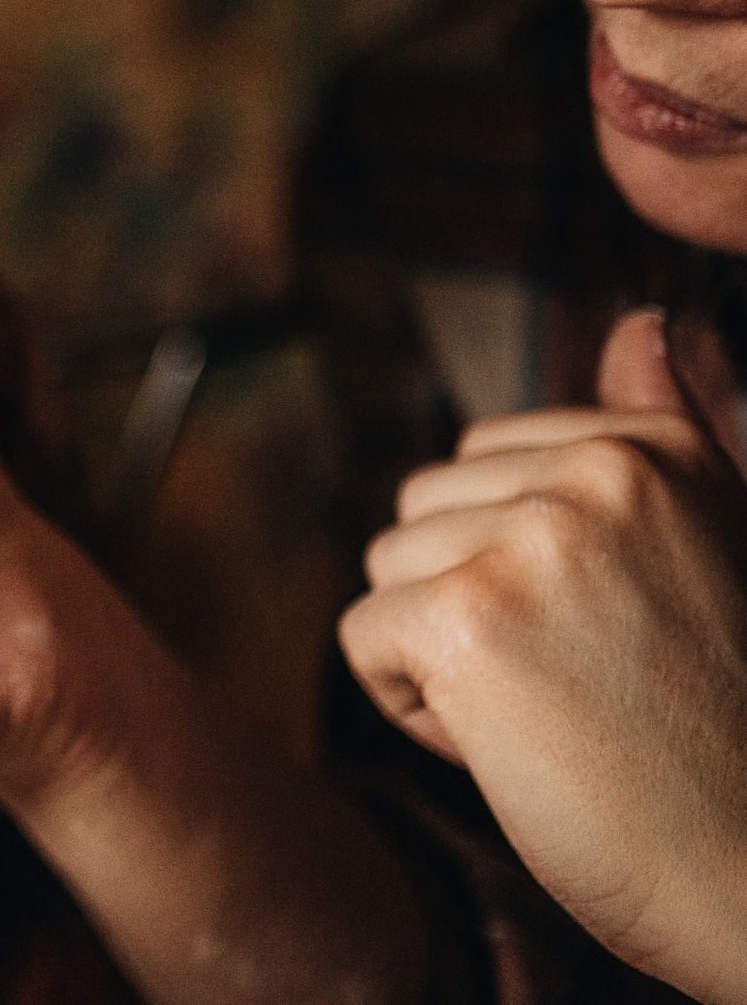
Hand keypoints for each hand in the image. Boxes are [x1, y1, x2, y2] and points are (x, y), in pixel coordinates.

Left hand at [340, 309, 746, 1001]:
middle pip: (424, 509)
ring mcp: (532, 539)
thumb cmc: (722, 735)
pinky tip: (518, 749)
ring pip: (388, 570)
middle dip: (472, 605)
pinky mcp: (464, 618)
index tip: (619, 635)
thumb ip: (662, 432)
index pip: (485, 461)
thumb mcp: (710, 549)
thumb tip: (645, 325)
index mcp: (658, 449)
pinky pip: (363, 638)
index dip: (521, 565)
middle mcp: (602, 474)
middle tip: (586, 686)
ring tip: (557, 715)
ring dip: (443, 658)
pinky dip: (416, 710)